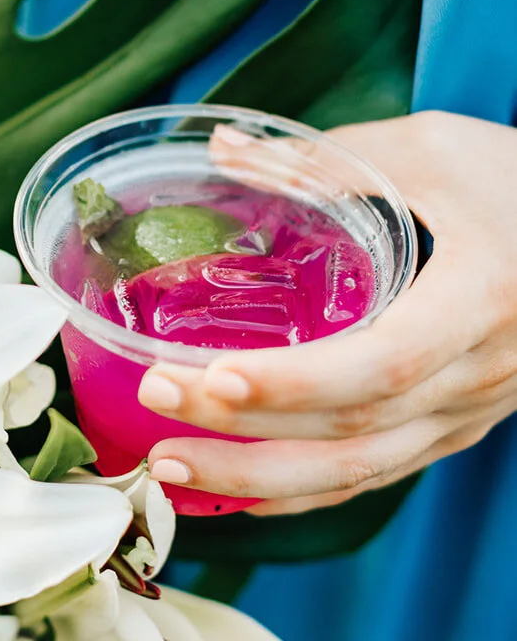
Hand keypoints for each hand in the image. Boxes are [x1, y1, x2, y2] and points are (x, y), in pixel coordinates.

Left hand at [140, 111, 516, 514]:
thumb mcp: (435, 150)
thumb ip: (329, 158)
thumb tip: (223, 150)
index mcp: (484, 299)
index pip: (383, 365)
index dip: (295, 383)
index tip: (210, 378)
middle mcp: (481, 374)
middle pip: (355, 432)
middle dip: (245, 435)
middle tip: (155, 409)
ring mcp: (470, 412)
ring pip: (361, 472)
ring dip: (258, 479)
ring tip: (167, 467)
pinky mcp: (454, 425)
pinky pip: (374, 474)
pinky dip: (300, 490)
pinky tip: (233, 489)